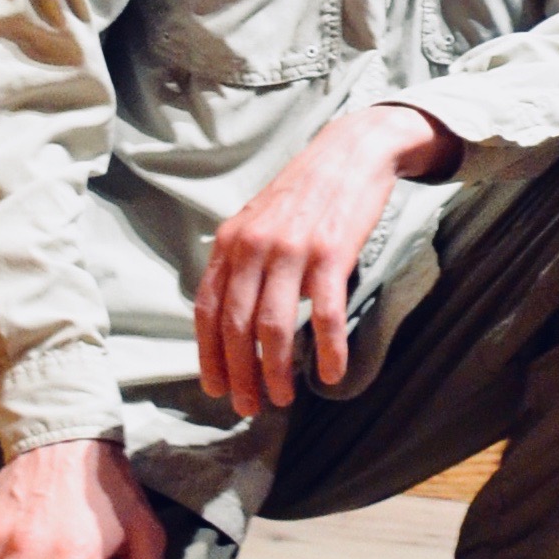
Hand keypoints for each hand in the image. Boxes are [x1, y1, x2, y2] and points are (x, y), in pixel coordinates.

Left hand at [193, 104, 461, 417]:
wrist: (351, 152)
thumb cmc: (303, 193)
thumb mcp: (255, 221)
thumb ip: (239, 262)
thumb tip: (227, 314)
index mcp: (230, 243)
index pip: (207, 310)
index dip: (209, 355)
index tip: (215, 387)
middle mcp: (253, 247)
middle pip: (236, 326)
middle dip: (239, 374)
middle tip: (248, 406)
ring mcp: (291, 250)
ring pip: (274, 327)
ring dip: (277, 371)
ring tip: (283, 397)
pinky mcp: (331, 254)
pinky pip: (325, 316)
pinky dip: (327, 351)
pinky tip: (330, 374)